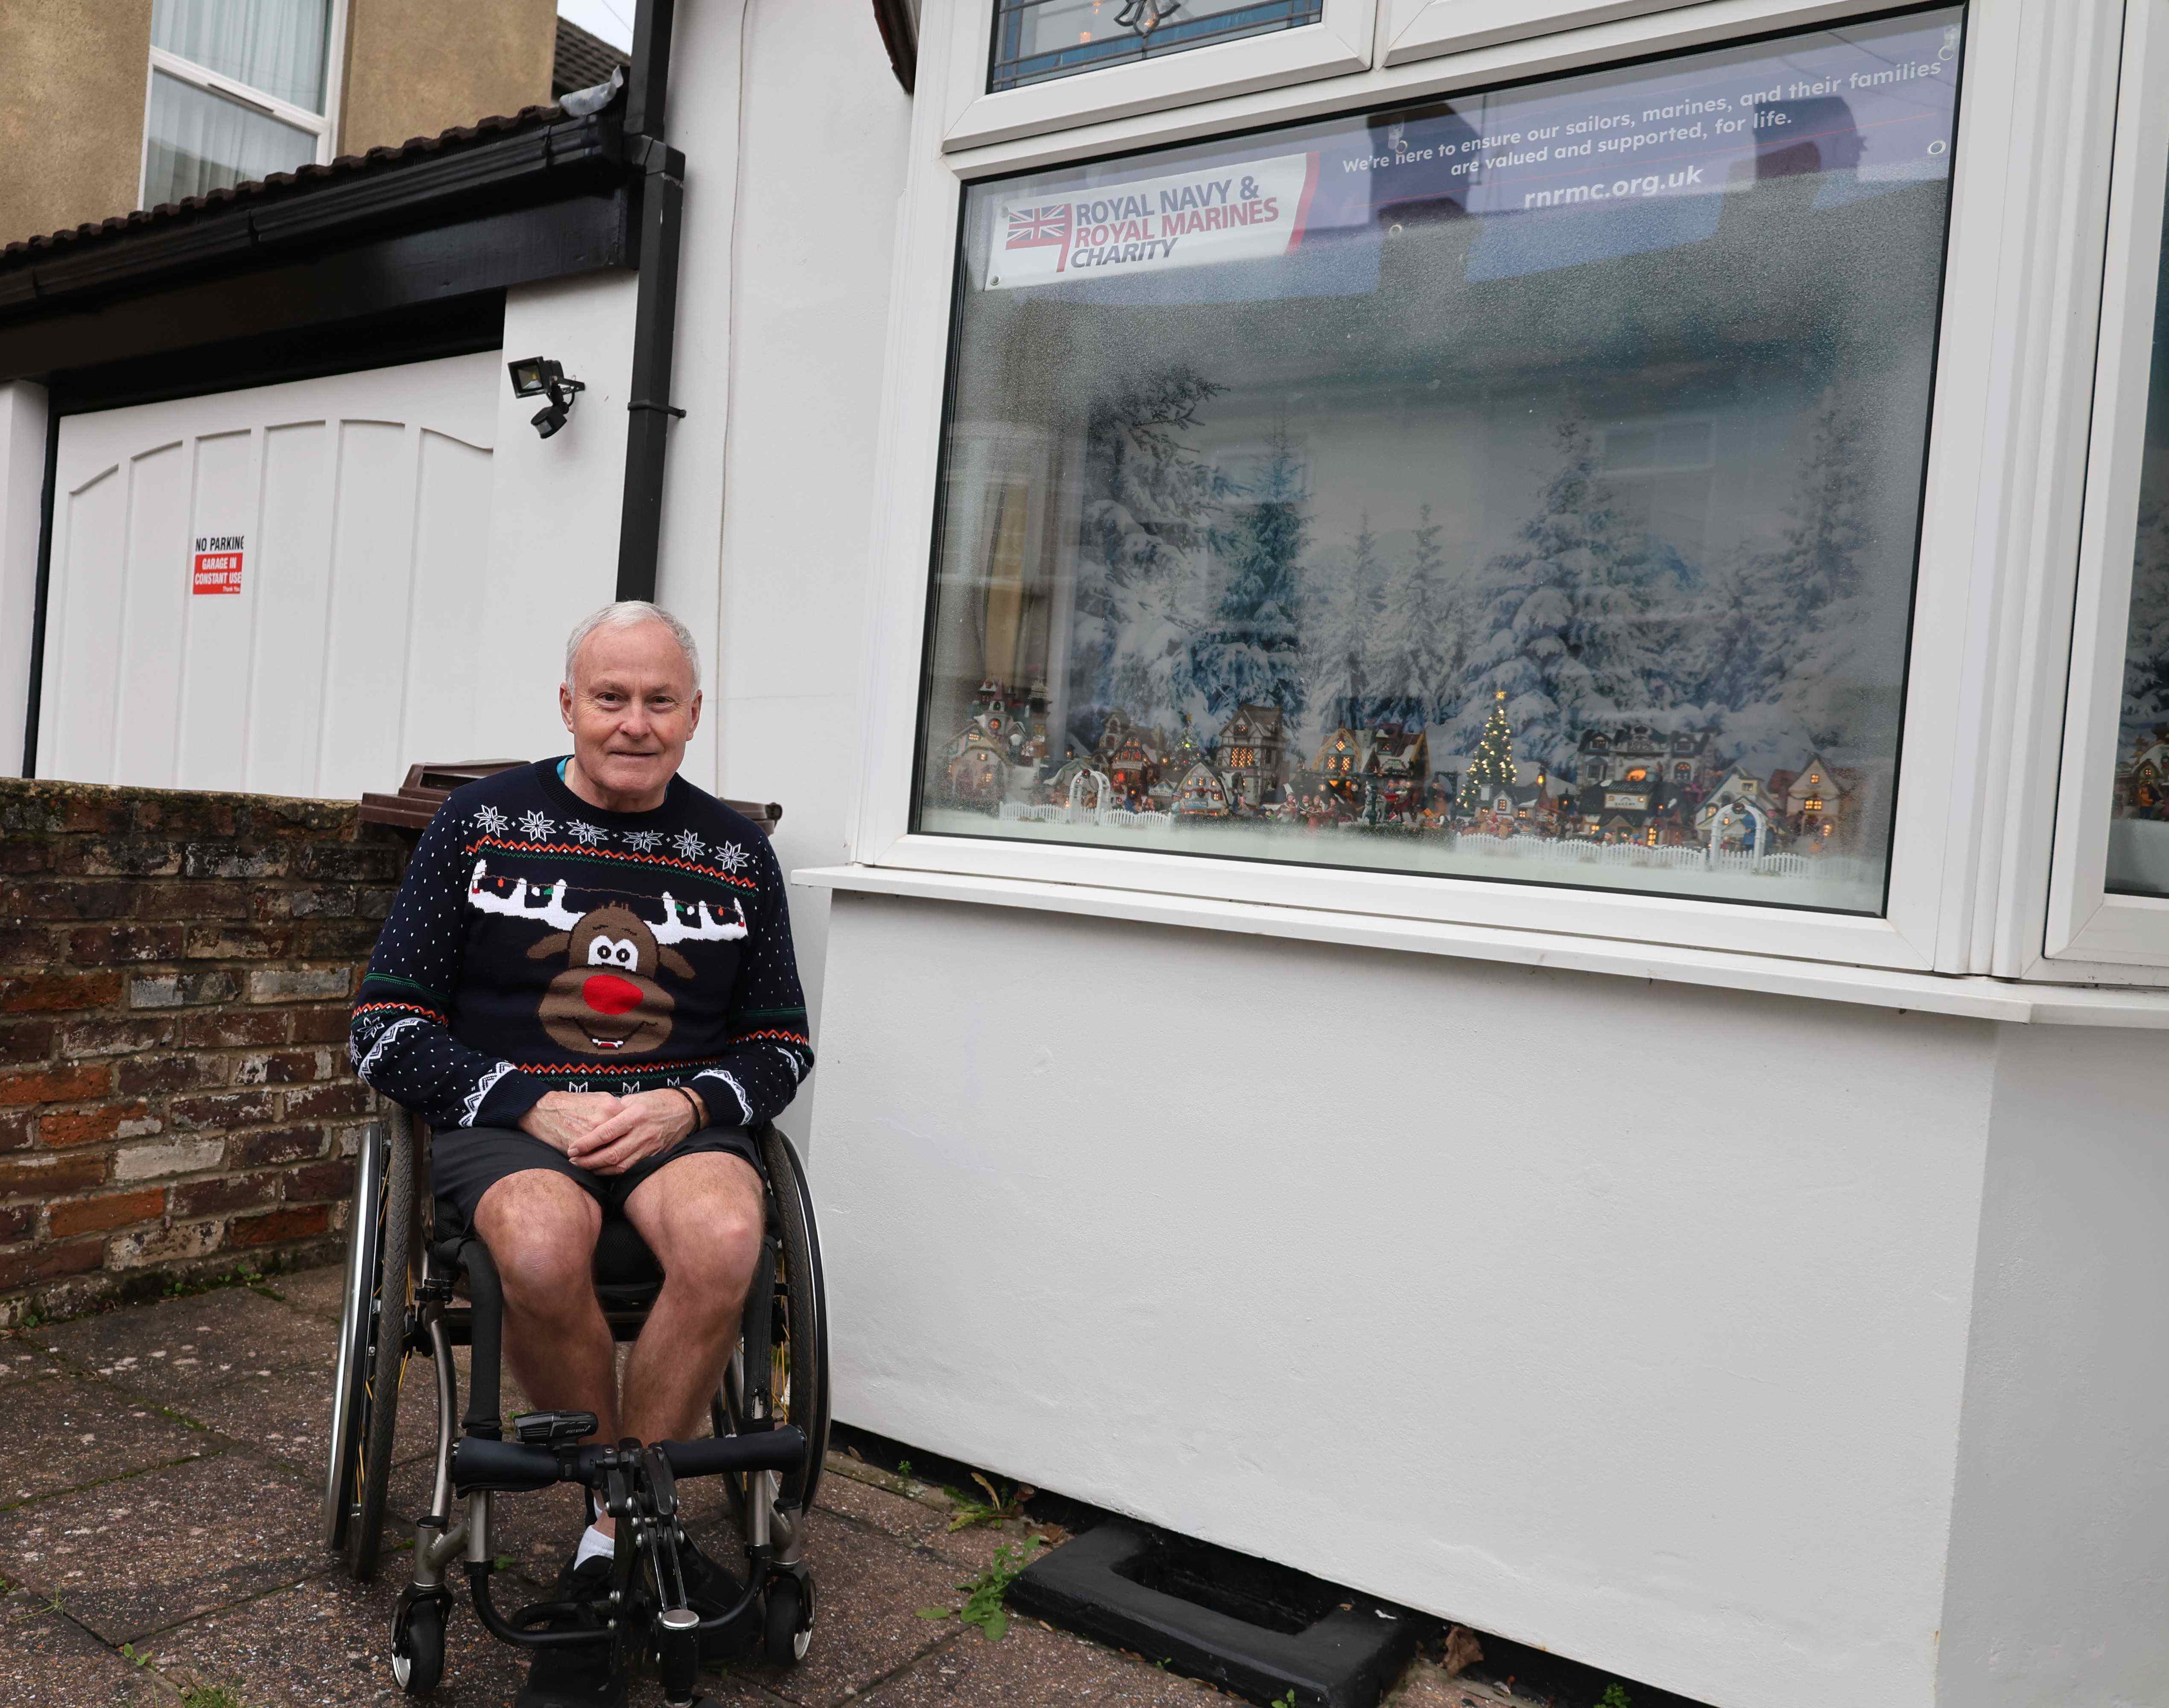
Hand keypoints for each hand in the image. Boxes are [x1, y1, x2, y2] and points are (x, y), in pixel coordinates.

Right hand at [517, 1090, 623, 1156]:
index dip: (631, 1135)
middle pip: (622, 1141)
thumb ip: (616, 1109)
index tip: (630, 1139)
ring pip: (610, 1152)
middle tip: (624, 1152)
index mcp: (611, 1107)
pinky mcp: (579, 1148)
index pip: (630, 1126)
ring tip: (610, 1160)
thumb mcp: (599, 1098)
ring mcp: (592, 1135)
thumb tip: (628, 1120)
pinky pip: (593, 1159)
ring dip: (610, 1159)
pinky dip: (596, 1163)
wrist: (545, 1110)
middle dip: (623, 1149)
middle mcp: (604, 1121)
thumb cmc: (572, 1104)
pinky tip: (596, 1163)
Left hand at [565, 1088, 701, 1176]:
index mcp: (635, 1115)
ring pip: (620, 1166)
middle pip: (611, 1154)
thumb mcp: (634, 1099)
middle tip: (573, 1162)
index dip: (587, 1143)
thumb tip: (594, 1121)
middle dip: (589, 1161)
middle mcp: (642, 1133)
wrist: (686, 1111)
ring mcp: (649, 1147)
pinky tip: (602, 1170)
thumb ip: (615, 1111)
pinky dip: (614, 1172)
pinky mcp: (653, 1156)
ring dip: (599, 1170)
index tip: (572, 1149)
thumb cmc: (656, 1101)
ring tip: (584, 1168)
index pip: (606, 1133)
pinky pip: (631, 1168)